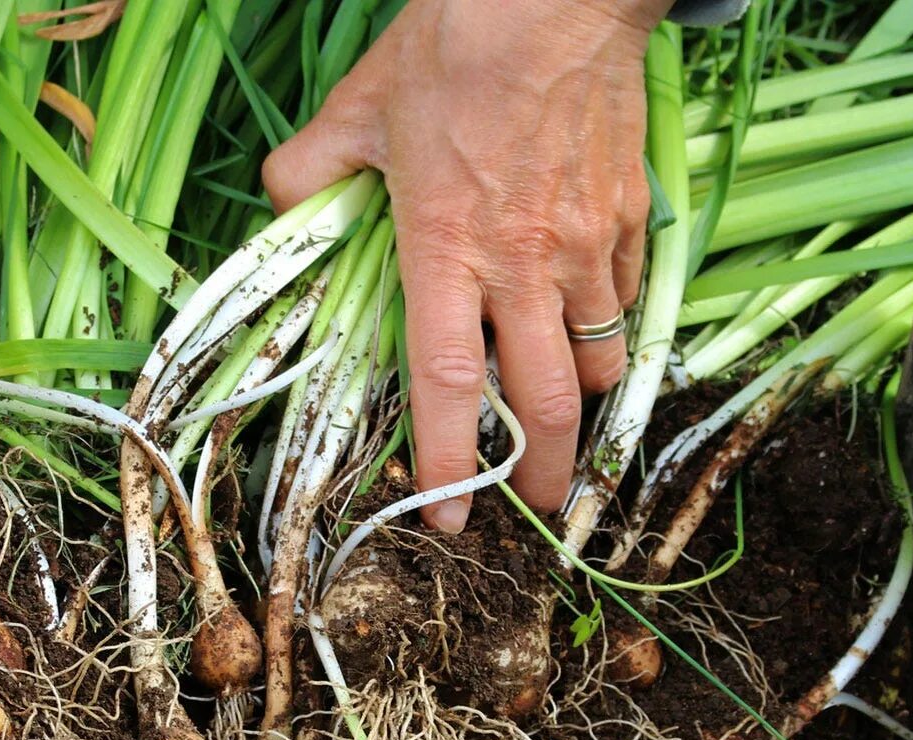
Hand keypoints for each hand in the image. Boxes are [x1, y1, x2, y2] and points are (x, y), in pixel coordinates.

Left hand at [263, 0, 668, 530]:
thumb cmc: (453, 45)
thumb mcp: (358, 107)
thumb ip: (311, 172)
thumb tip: (283, 207)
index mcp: (446, 248)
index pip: (444, 383)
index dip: (445, 462)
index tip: (448, 519)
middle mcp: (523, 264)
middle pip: (549, 402)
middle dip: (543, 473)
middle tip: (534, 508)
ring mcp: (586, 245)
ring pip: (600, 361)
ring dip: (584, 403)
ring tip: (566, 421)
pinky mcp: (629, 218)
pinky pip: (625, 301)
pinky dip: (609, 329)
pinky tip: (588, 327)